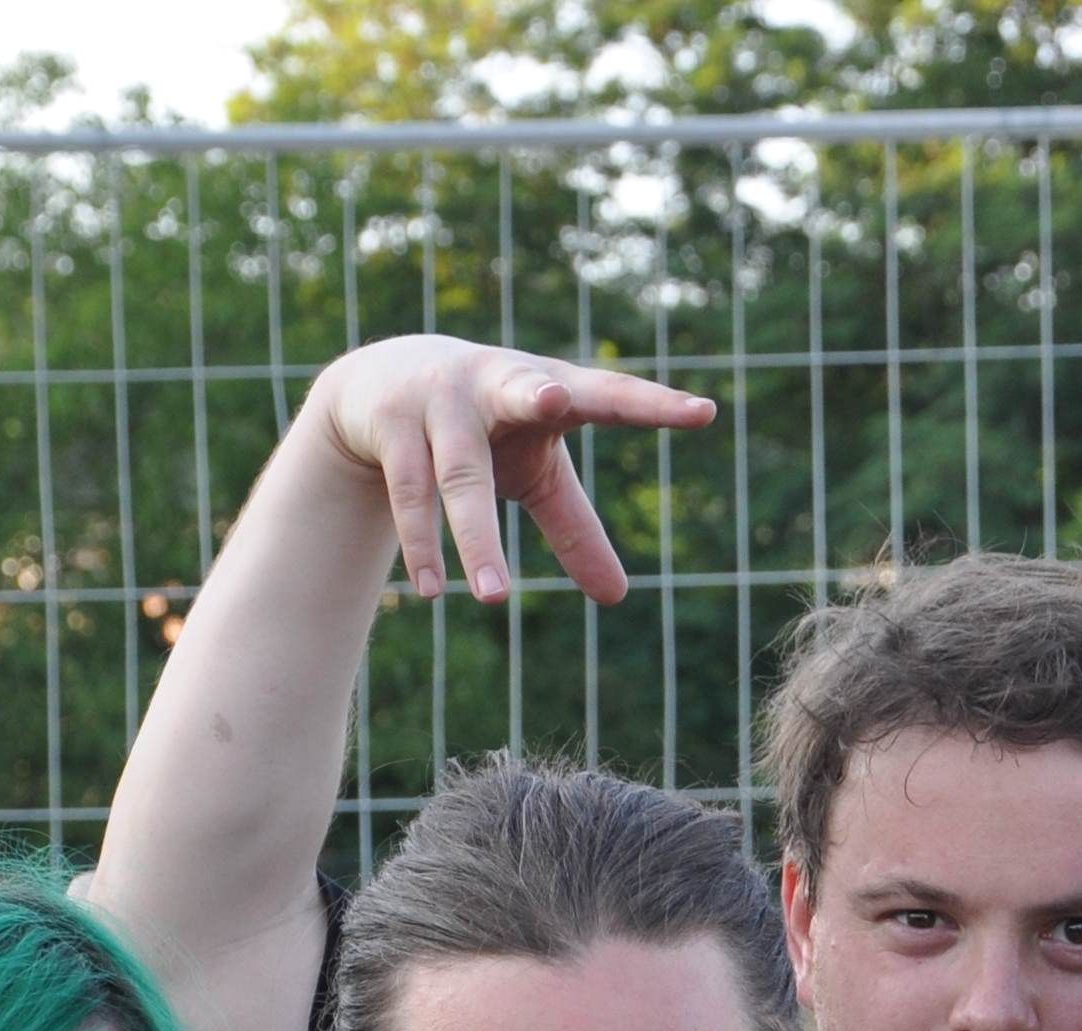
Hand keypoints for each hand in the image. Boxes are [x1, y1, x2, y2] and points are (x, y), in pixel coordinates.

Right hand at [305, 336, 714, 604]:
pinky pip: (409, 490)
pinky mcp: (391, 422)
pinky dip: (424, 543)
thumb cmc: (483, 428)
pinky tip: (434, 590)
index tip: (703, 413)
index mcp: (548, 387)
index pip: (609, 396)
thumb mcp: (532, 473)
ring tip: (496, 598)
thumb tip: (620, 598)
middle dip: (539, 393)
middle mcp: (497, 381)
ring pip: (460, 474)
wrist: (378, 386)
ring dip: (476, 538)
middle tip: (557, 399)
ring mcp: (439, 398)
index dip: (653, 405)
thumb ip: (575, 527)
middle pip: (526, 393)